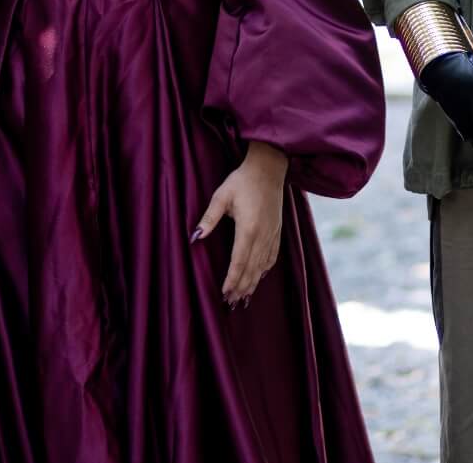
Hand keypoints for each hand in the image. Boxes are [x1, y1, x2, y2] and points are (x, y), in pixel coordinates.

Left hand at [192, 141, 287, 306]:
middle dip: (241, 287)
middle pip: (251, 269)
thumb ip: (209, 218)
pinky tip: (260, 277)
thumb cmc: (242, 181)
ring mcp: (272, 234)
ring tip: (244, 298)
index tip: (224, 293)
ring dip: (253, 282)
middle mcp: (262, 235)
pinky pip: (272, 256)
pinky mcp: (277, 231)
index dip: (232, 279)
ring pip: (262, 266)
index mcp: (248, 228)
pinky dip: (265, 269)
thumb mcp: (221, 195)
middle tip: (231, 303)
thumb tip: (195, 237)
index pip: (238, 261)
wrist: (269, 169)